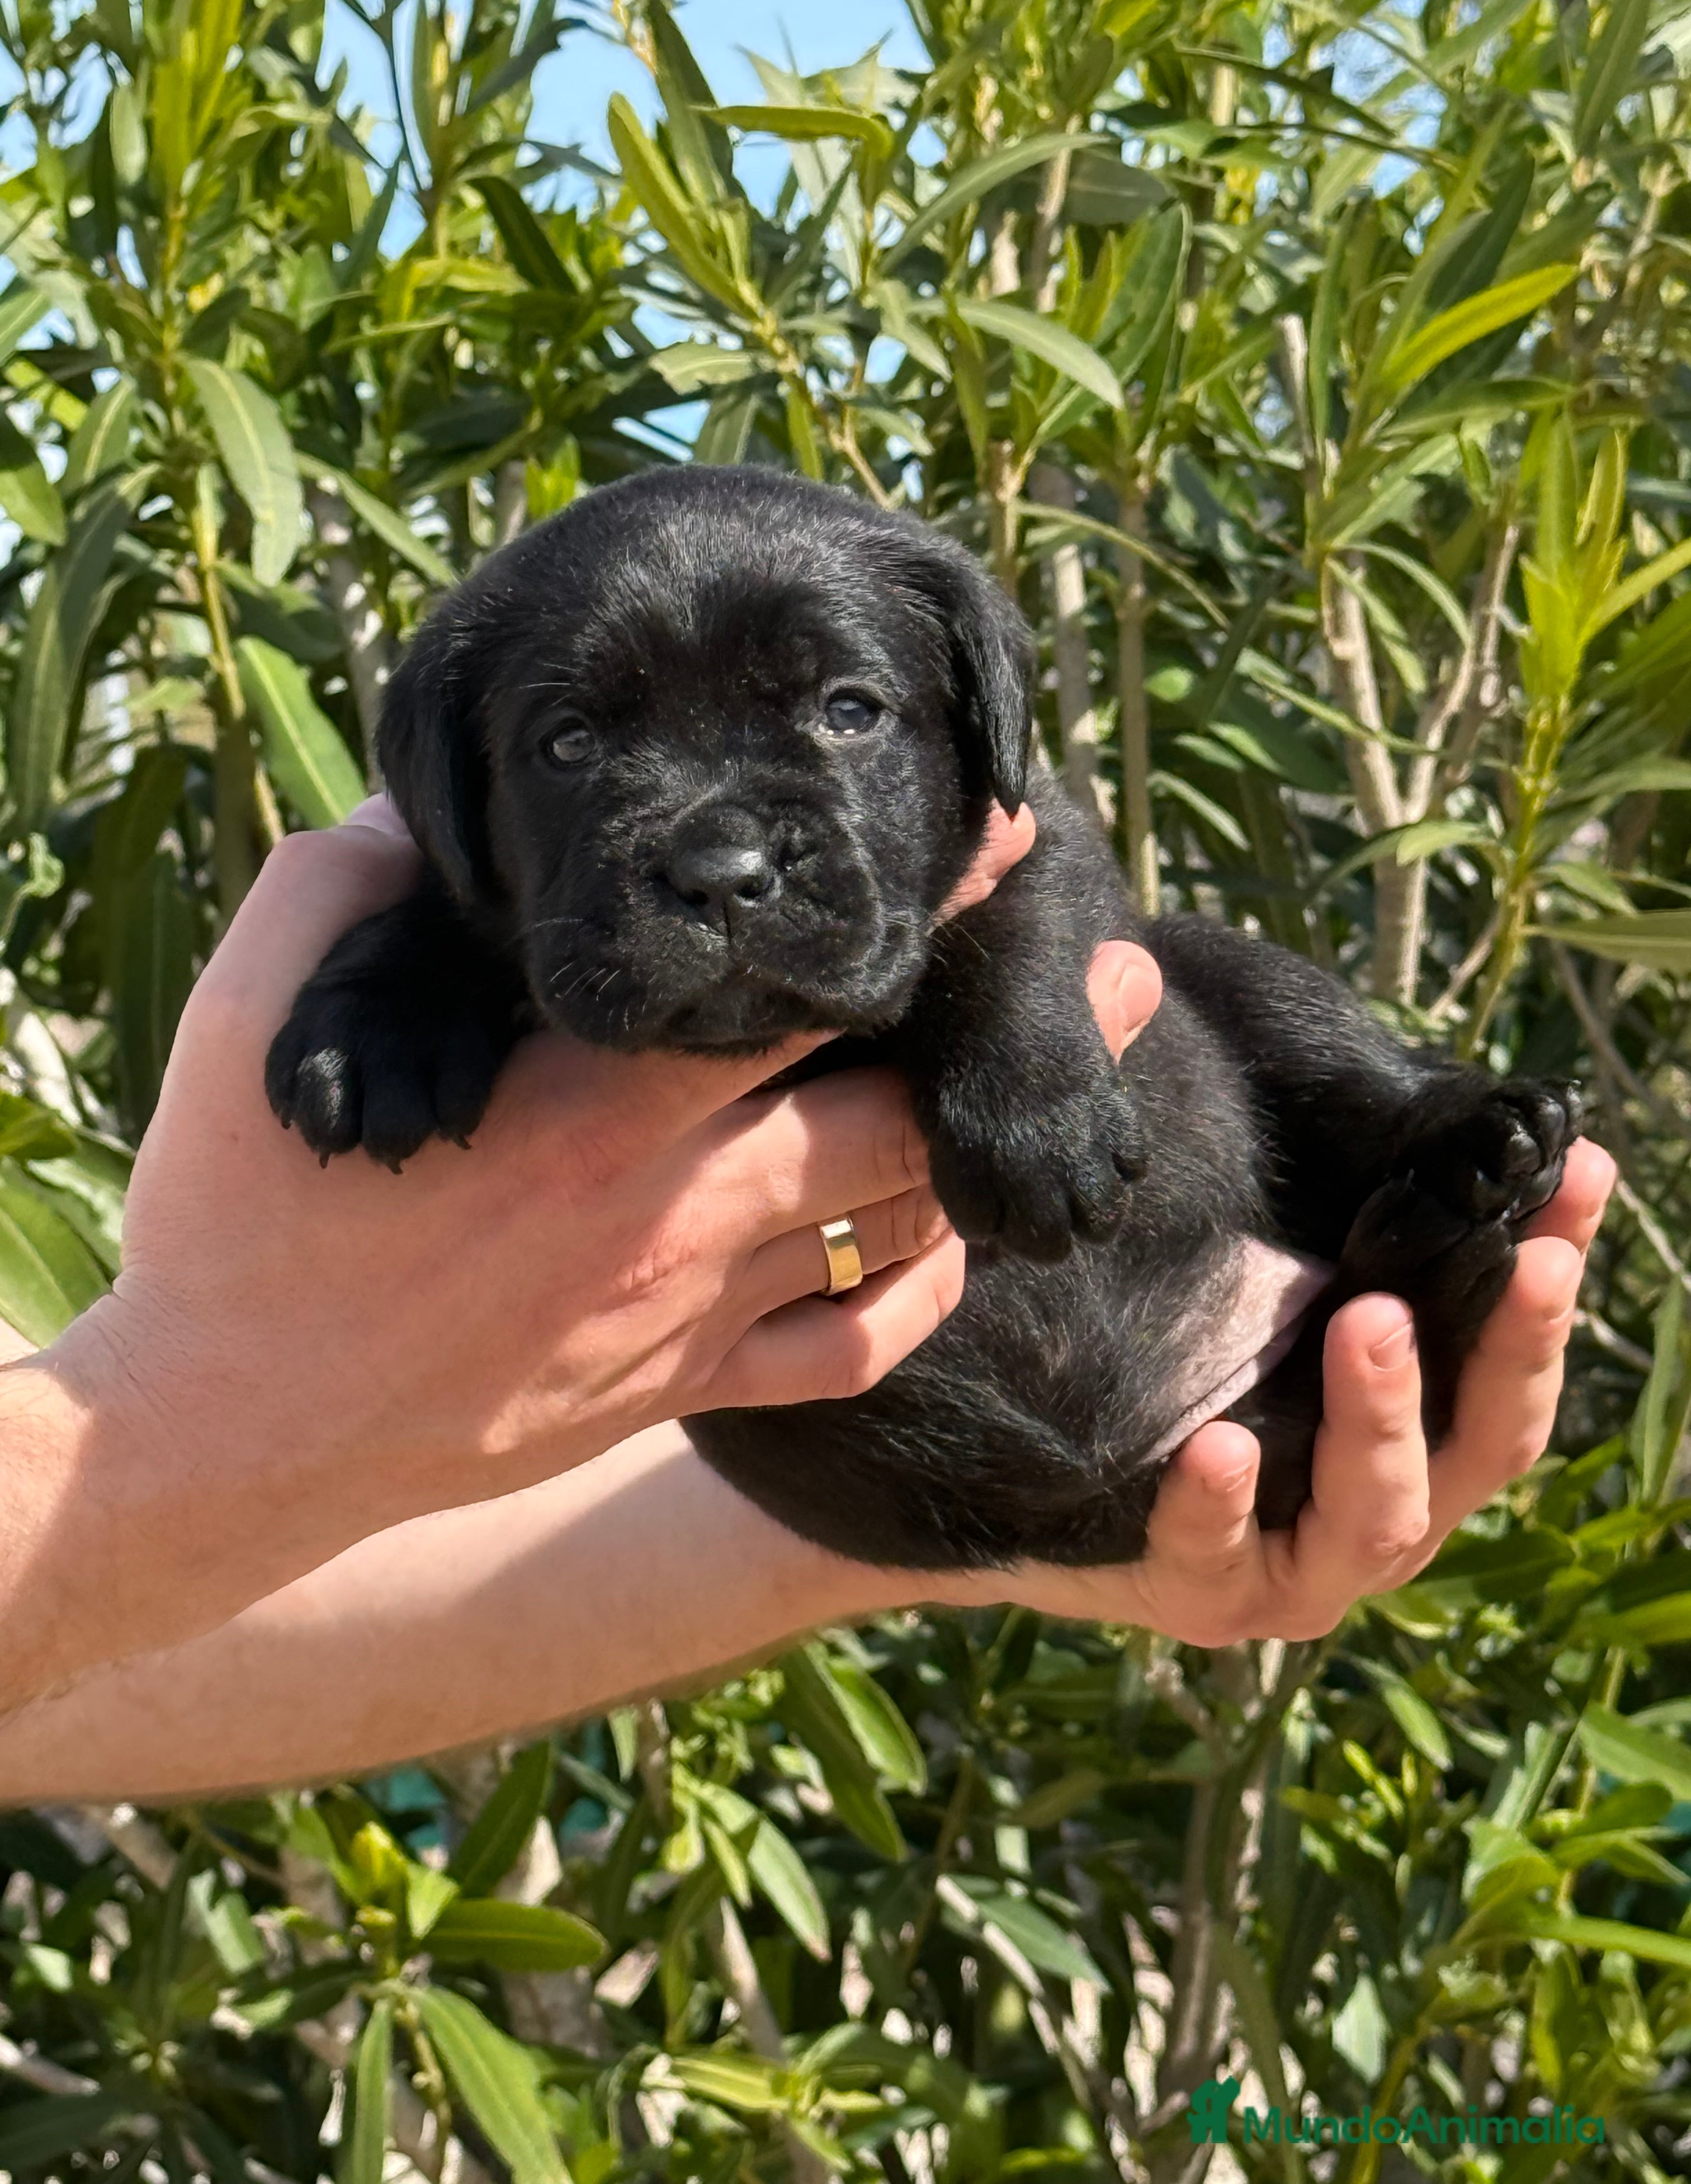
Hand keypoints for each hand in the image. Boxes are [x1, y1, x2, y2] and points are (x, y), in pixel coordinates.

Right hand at [6, 798, 1040, 1700]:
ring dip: (989, 1158)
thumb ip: (351, 889)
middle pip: (901, 1111)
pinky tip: (949, 1250)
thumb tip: (422, 811)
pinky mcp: (672, 1394)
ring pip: (894, 1232)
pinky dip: (917, 1299)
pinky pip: (844, 1352)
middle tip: (1111, 966)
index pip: (800, 989)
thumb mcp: (266, 1017)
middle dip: (1019, 1038)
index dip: (918, 918)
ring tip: (1072, 1099)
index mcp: (589, 1105)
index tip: (1000, 849)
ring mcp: (683, 1316)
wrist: (227, 1433)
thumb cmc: (238, 1218)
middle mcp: (667, 1212)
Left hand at [982, 1138, 1614, 1644]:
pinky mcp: (1211, 1596)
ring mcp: (1309, 1565)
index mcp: (1426, 1425)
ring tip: (1368, 1323)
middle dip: (1512, 1349)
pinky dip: (1221, 1504)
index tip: (1582, 1173)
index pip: (1513, 1346)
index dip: (1556, 1266)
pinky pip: (1219, 1557)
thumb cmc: (1185, 1370)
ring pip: (1380, 1513)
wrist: (1047, 1489)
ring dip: (1383, 1419)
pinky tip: (1217, 1449)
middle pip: (1488, 1438)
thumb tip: (1283, 1041)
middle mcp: (1394, 1502)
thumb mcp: (1251, 1276)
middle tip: (1524, 1257)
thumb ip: (1299, 1188)